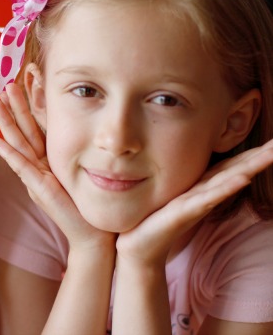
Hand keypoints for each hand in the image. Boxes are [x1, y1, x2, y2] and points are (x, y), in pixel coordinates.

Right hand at [0, 84, 114, 251]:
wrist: (93, 234)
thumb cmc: (89, 204)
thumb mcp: (82, 172)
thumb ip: (78, 154)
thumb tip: (88, 133)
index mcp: (49, 160)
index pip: (37, 128)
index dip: (30, 107)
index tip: (25, 85)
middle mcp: (39, 166)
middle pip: (23, 132)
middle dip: (13, 109)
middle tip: (3, 86)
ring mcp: (37, 177)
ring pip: (17, 144)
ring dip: (5, 123)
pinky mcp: (40, 189)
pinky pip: (21, 168)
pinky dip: (8, 155)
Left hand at [116, 138, 272, 265]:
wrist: (139, 246)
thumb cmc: (157, 220)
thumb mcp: (175, 195)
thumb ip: (190, 183)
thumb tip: (196, 166)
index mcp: (203, 188)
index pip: (232, 167)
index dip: (253, 154)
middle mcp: (205, 195)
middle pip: (237, 171)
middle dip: (260, 158)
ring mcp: (197, 204)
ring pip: (228, 182)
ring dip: (250, 168)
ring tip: (270, 155)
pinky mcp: (185, 213)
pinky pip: (208, 198)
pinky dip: (226, 188)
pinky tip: (243, 178)